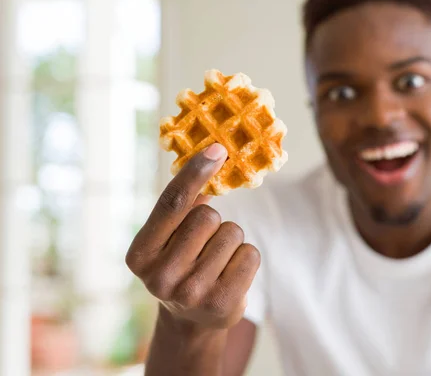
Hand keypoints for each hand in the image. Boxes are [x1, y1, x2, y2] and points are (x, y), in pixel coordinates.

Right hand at [126, 143, 260, 328]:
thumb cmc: (181, 265)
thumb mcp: (168, 239)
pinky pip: (250, 254)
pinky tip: (230, 274)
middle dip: (213, 222)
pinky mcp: (222, 304)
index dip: (195, 172)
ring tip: (215, 262)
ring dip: (230, 241)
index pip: (171, 203)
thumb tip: (212, 157)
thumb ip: (181, 206)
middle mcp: (160, 277)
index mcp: (140, 255)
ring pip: (232, 233)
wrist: (191, 319)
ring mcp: (191, 293)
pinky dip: (246, 258)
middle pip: (208, 216)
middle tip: (204, 246)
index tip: (217, 149)